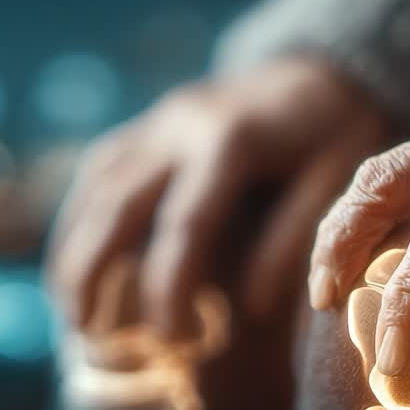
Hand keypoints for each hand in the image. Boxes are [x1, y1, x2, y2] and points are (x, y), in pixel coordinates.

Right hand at [48, 57, 389, 338]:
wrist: (317, 70)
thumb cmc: (334, 134)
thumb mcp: (336, 181)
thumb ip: (294, 240)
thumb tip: (251, 309)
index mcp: (230, 140)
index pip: (185, 225)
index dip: (169, 287)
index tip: (167, 340)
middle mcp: (179, 125)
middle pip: (117, 204)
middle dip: (92, 272)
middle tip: (86, 334)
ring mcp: (155, 121)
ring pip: (96, 188)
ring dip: (74, 252)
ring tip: (73, 315)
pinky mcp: (144, 126)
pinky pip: (97, 174)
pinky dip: (78, 222)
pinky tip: (75, 265)